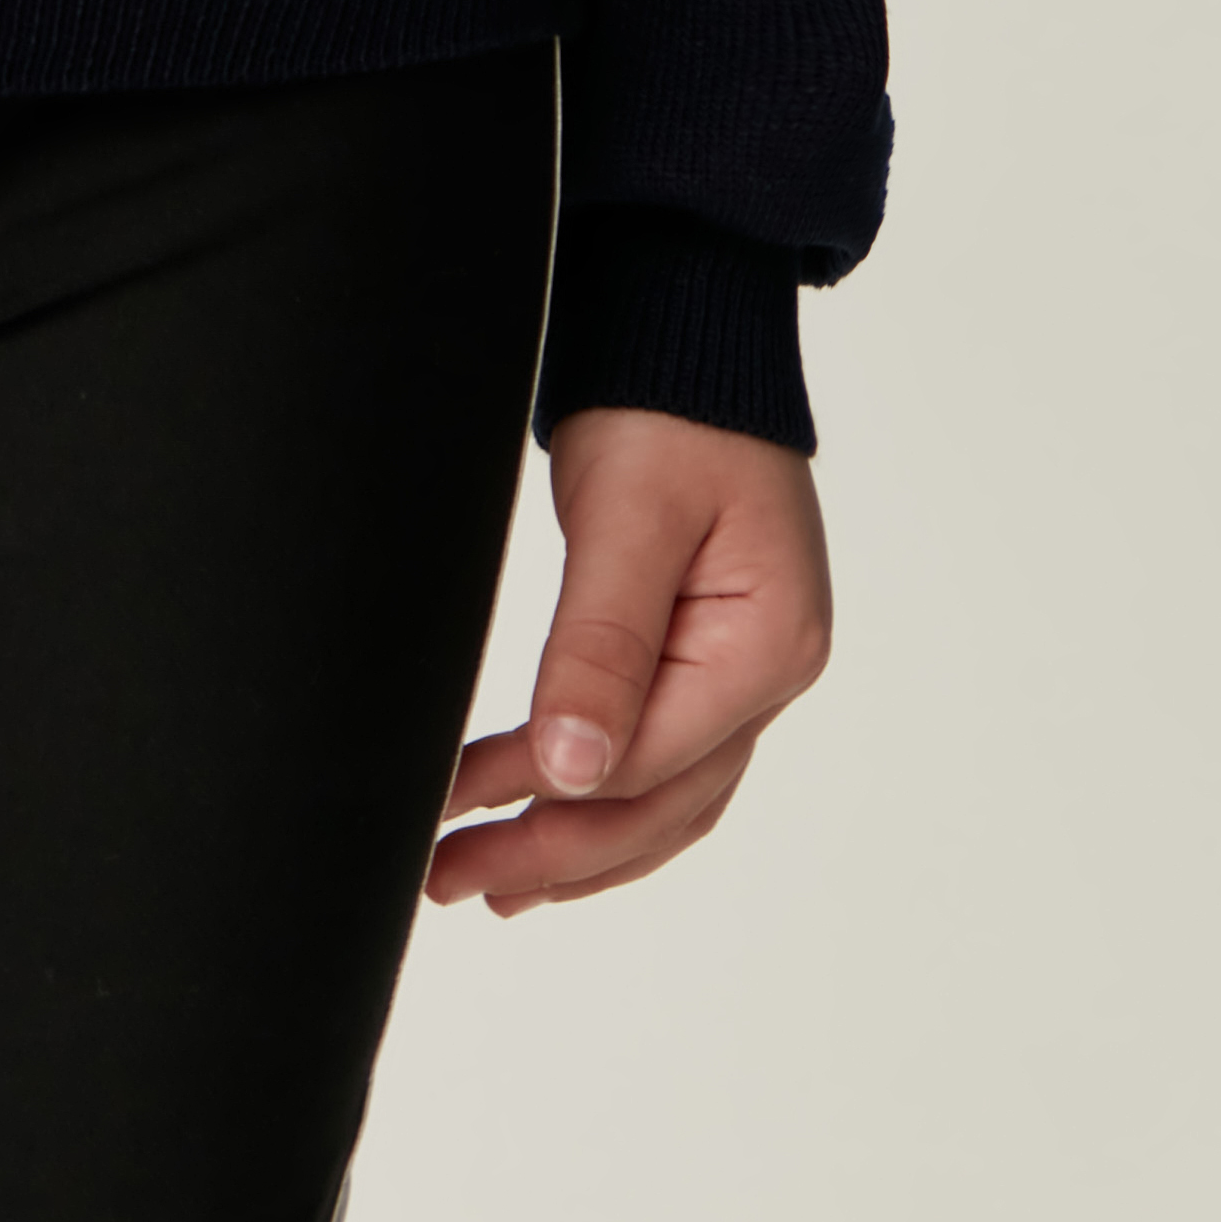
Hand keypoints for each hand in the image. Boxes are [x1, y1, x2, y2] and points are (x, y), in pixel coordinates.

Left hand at [425, 403, 831, 914]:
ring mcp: (749, 673)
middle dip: (553, 849)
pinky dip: (607, 807)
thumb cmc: (664, 411)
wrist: (682, 338)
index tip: (453, 813)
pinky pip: (665, 762)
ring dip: (577, 847)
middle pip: (660, 801)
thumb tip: (570, 771)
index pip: (648, 758)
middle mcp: (771, 675)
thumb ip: (600, 646)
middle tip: (449, 877)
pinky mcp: (711, 657)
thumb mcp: (628, 520)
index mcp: (766, 646)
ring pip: (665, 798)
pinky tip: (550, 829)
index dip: (547, 797)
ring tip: (484, 883)